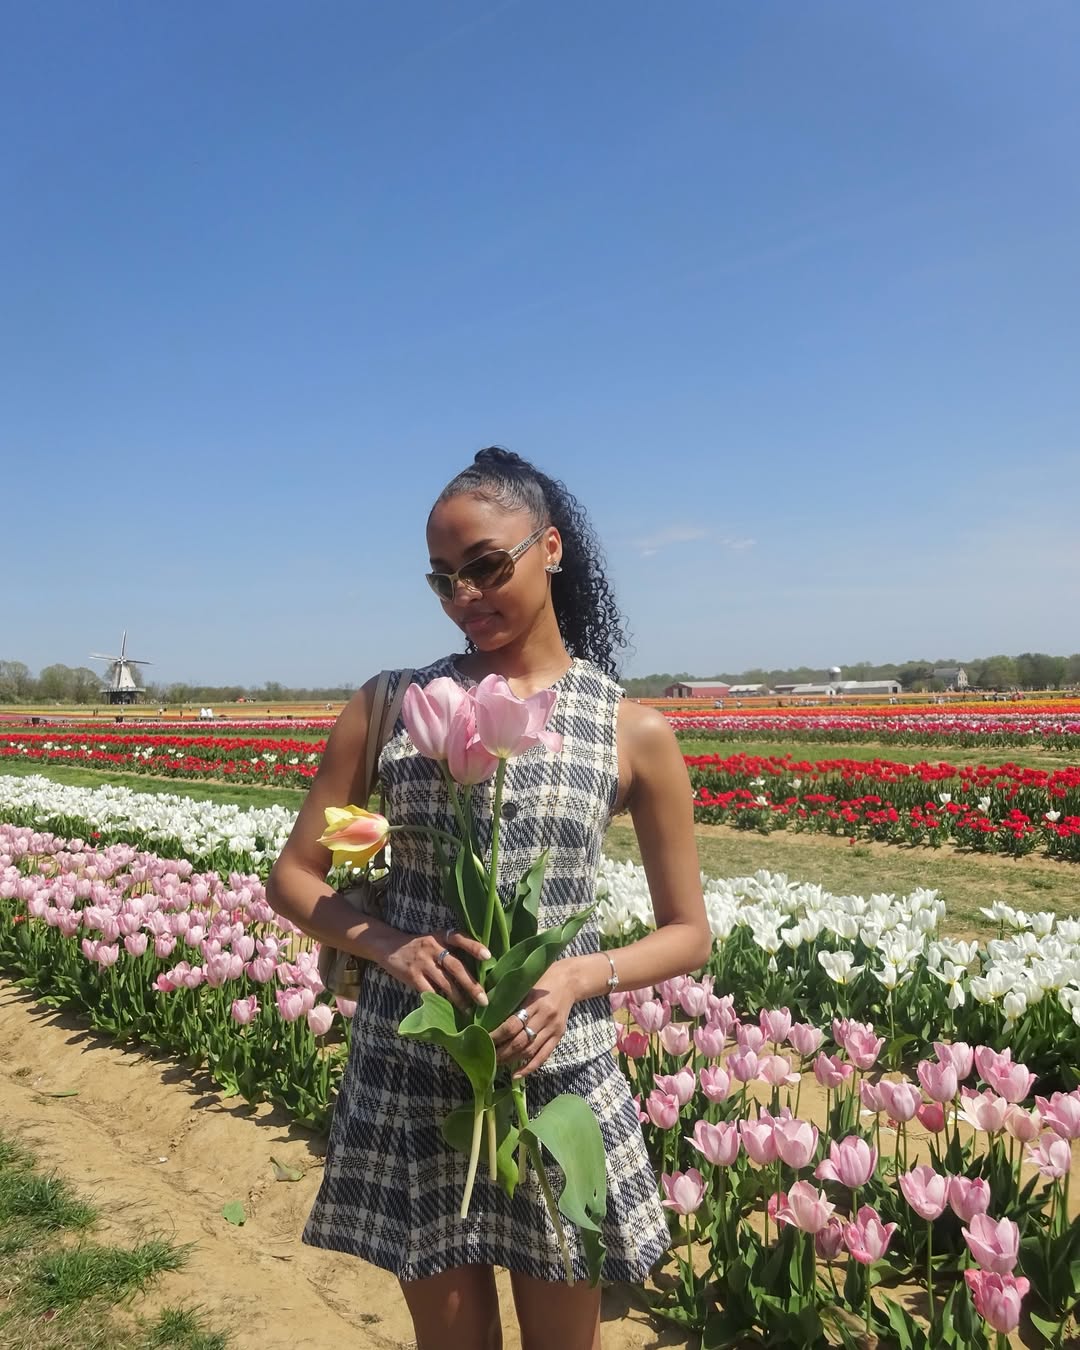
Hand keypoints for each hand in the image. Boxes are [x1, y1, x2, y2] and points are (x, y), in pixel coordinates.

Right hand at [376, 926, 490, 1010]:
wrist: (389, 946)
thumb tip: (478, 968)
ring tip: (468, 1009)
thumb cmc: (420, 945)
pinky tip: (447, 1009)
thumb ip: (452, 949)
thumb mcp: (436, 939)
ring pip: (444, 983)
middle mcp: (433, 947)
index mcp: (441, 936)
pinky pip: (429, 991)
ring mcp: (422, 962)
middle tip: (483, 1000)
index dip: (474, 946)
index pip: (460, 938)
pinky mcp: (412, 976)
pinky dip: (439, 1001)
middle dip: (471, 985)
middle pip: (456, 966)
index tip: (488, 956)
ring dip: (458, 998)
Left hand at [490, 959, 580, 1078]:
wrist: (571, 980)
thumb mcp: (527, 983)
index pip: (512, 1024)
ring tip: (498, 1064)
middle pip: (520, 1041)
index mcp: (533, 1001)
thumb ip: (511, 998)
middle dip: (501, 1052)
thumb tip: (486, 1009)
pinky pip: (544, 1055)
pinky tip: (517, 1074)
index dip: (497, 1035)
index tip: (483, 1039)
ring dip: (512, 1060)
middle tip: (487, 1056)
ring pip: (530, 1050)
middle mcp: (544, 1016)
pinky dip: (530, 1067)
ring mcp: (553, 1028)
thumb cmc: (544, 978)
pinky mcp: (559, 1035)